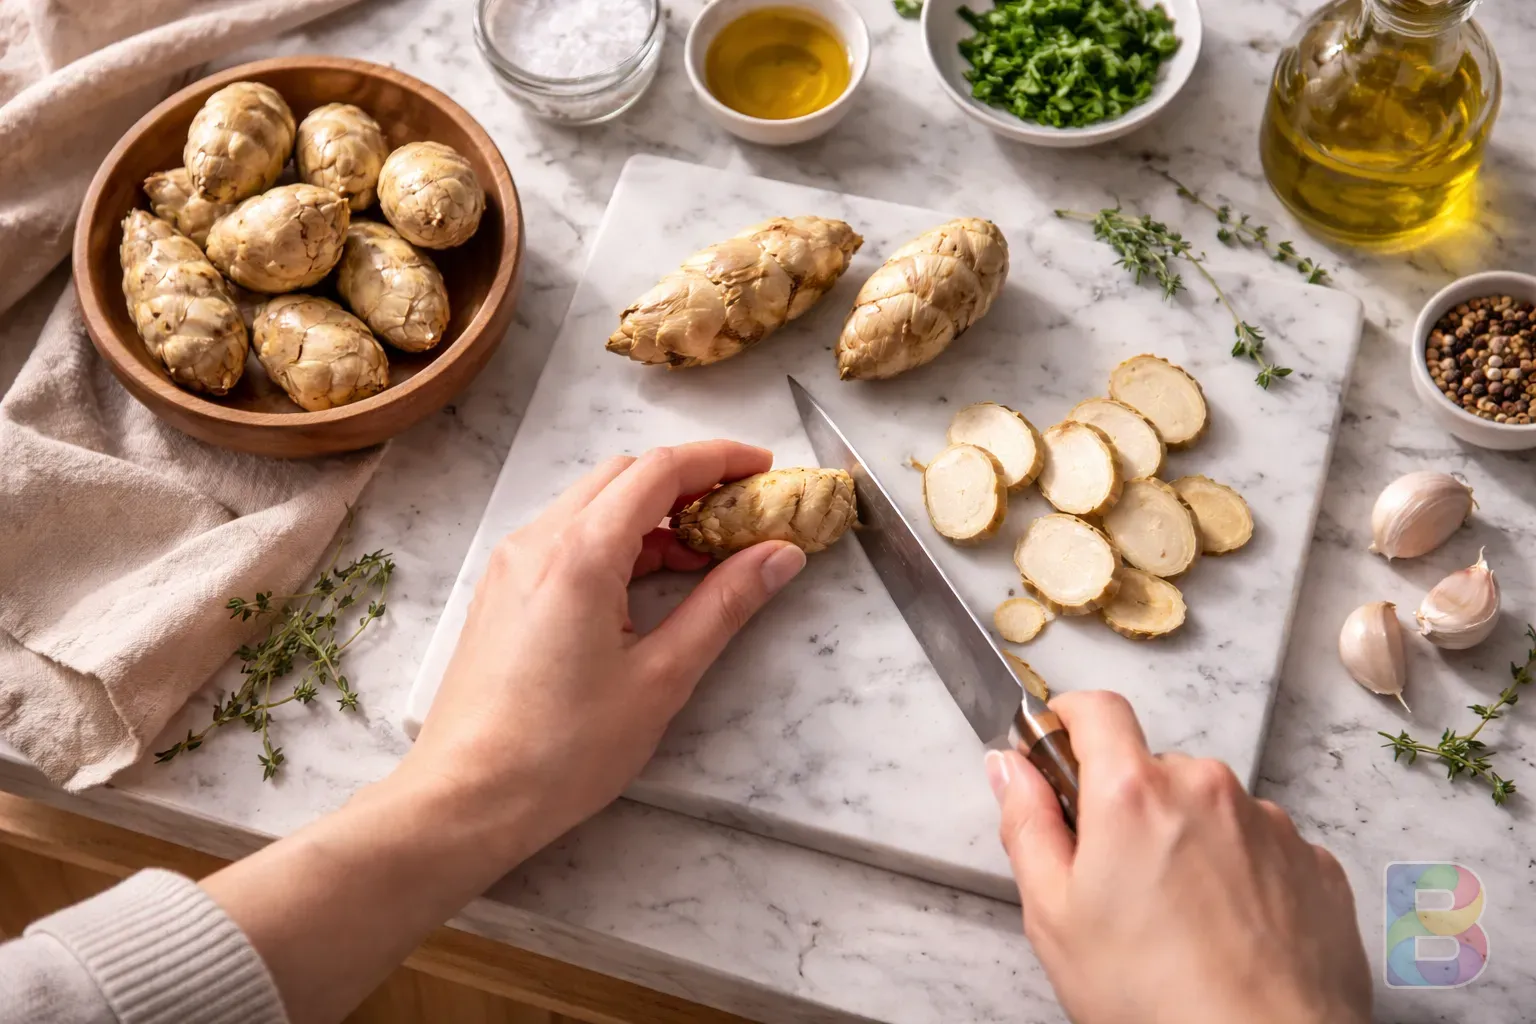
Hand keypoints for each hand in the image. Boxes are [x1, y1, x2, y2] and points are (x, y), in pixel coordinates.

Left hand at [399, 440, 807, 862]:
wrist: (466, 799)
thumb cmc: (563, 751)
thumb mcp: (661, 678)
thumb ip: (724, 606)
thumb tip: (778, 555)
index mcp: (580, 555)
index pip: (659, 470)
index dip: (718, 459)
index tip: (764, 469)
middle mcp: (538, 541)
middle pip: (624, 474)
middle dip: (688, 481)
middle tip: (741, 512)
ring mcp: (513, 563)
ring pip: (592, 503)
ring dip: (651, 511)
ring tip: (705, 554)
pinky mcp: (502, 590)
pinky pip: (567, 536)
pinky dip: (616, 538)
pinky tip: (649, 580)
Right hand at [988, 692, 1371, 1023]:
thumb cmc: (1157, 1000)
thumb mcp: (1054, 915)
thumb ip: (1026, 823)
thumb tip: (1010, 767)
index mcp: (1134, 793)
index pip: (1095, 708)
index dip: (1066, 722)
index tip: (1055, 753)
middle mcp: (1207, 789)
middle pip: (1152, 767)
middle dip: (1127, 806)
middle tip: (1113, 879)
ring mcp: (1269, 824)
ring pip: (1208, 809)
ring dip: (1187, 841)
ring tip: (1176, 921)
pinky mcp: (1313, 863)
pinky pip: (1260, 846)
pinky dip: (1238, 874)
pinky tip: (1224, 932)